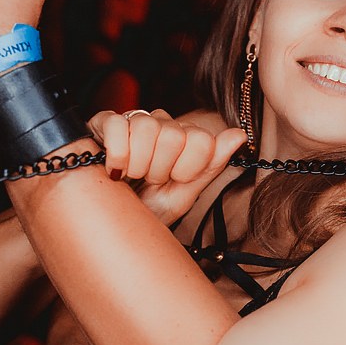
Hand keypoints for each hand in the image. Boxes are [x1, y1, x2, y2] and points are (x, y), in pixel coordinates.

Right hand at [89, 109, 245, 224]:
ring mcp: (134, 120)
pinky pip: (117, 125)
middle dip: (159, 169)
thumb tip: (239, 135)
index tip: (172, 180)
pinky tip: (113, 168)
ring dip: (137, 164)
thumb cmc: (146, 209)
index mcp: (185, 138)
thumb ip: (210, 165)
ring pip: (147, 128)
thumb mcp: (182, 195)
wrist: (108, 224)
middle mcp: (163, 123)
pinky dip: (116, 154)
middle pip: (175, 136)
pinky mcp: (105, 121)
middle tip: (148, 181)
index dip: (186, 169)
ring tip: (131, 176)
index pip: (203, 141)